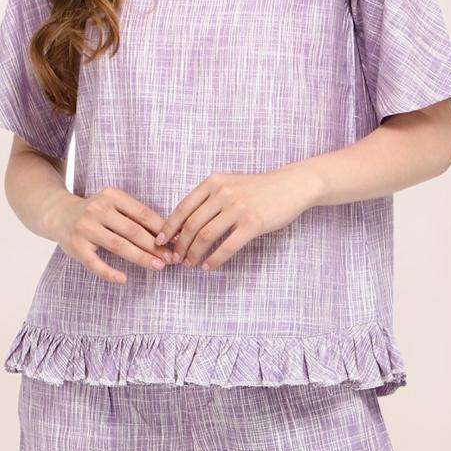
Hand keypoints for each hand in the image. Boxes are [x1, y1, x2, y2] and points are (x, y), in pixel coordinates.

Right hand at [51, 186, 175, 284]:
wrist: (58, 214)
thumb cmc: (95, 213)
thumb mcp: (114, 206)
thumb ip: (136, 217)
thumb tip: (169, 235)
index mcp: (111, 196)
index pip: (142, 213)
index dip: (161, 228)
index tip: (177, 241)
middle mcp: (98, 209)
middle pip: (133, 230)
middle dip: (155, 246)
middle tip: (171, 258)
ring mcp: (85, 227)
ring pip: (118, 245)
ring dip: (140, 257)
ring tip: (158, 266)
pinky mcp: (76, 246)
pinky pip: (95, 263)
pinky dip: (109, 273)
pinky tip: (123, 279)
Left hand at [153, 168, 315, 271]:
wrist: (291, 186)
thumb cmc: (258, 188)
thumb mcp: (229, 184)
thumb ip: (208, 199)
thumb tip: (185, 224)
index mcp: (213, 183)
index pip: (183, 208)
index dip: (168, 227)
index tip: (159, 242)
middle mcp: (223, 193)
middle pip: (192, 225)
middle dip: (180, 245)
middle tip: (175, 259)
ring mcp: (238, 208)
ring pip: (206, 236)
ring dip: (194, 254)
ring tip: (190, 265)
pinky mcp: (253, 223)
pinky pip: (228, 246)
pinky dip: (214, 260)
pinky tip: (208, 267)